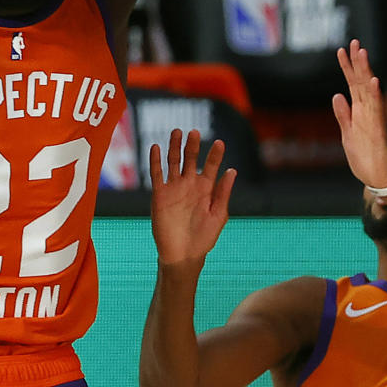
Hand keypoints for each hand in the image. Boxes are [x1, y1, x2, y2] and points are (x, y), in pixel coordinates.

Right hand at [149, 130, 235, 267]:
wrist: (182, 255)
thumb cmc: (203, 238)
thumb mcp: (218, 215)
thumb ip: (223, 193)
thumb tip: (232, 171)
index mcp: (206, 190)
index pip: (211, 167)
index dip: (215, 155)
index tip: (219, 143)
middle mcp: (190, 185)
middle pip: (190, 159)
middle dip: (192, 146)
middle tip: (194, 132)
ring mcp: (174, 189)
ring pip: (173, 162)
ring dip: (175, 147)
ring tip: (177, 132)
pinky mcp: (160, 195)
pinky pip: (156, 174)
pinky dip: (155, 161)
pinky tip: (155, 147)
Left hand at [332, 40, 386, 188]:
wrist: (380, 180)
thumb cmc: (365, 159)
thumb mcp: (347, 134)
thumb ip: (343, 115)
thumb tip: (336, 95)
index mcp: (359, 112)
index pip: (352, 85)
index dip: (347, 67)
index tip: (341, 50)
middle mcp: (367, 112)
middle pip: (360, 82)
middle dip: (357, 62)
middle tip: (354, 41)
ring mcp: (374, 119)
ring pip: (368, 91)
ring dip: (365, 71)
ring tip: (362, 52)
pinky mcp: (378, 130)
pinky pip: (377, 109)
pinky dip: (374, 94)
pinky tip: (373, 80)